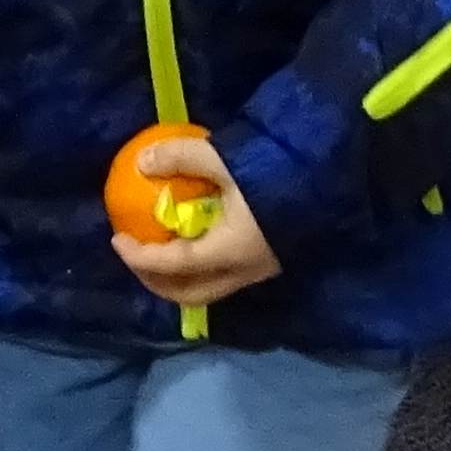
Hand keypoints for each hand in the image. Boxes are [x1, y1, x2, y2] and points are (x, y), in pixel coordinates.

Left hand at [108, 134, 281, 305]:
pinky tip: (197, 240)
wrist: (332, 177)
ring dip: (180, 278)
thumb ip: (181, 157)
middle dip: (157, 282)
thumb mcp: (223, 156)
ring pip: (211, 289)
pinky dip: (202, 266)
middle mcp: (244, 271)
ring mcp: (261, 269)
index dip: (140, 258)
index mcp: (228, 252)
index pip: (173, 265)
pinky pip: (227, 275)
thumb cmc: (275, 170)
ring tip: (161, 253)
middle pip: (191, 294)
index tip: (118, 240)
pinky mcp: (272, 259)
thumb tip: (144, 160)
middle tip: (136, 257)